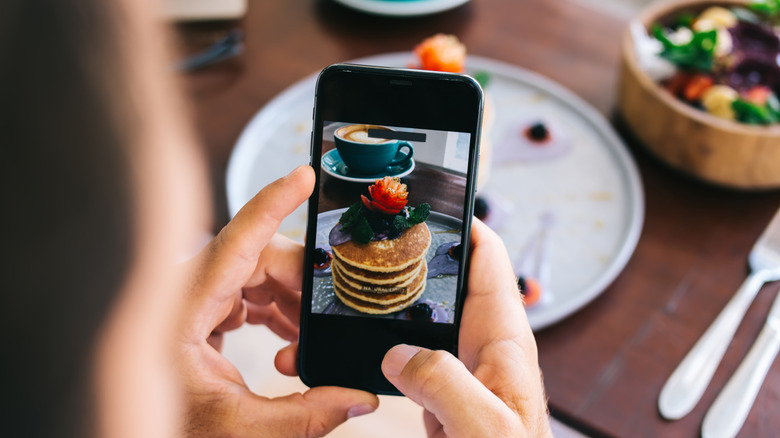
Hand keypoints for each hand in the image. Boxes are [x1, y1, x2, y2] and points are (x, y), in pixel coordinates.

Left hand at [178, 166, 378, 436]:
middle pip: (259, 259)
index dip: (272, 204)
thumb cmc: (168, 425)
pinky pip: (249, 292)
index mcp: (181, 312)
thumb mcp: (237, 428)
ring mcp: (192, 296)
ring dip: (292, 306)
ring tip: (302, 349)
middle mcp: (184, 292)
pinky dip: (277, 313)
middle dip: (302, 286)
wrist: (137, 422)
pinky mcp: (201, 307)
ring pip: (258, 275)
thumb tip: (358, 398)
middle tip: (329, 320)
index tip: (304, 176)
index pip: (234, 243)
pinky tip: (289, 345)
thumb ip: (303, 417)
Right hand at [381, 220, 551, 436]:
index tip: (429, 204)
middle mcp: (482, 347)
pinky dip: (386, 340)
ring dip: (399, 298)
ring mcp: (460, 370)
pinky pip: (410, 354)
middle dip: (420, 254)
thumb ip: (444, 384)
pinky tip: (365, 335)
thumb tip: (396, 353)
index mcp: (504, 340)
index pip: (489, 260)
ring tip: (366, 272)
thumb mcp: (484, 425)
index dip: (464, 224)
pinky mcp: (442, 393)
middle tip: (383, 230)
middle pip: (451, 282)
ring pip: (425, 317)